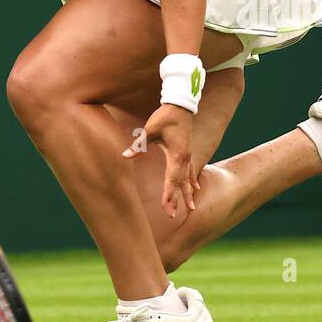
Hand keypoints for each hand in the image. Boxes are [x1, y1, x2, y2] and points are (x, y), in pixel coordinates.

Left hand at [123, 103, 200, 218]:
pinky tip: (195, 188)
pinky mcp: (186, 153)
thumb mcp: (150, 130)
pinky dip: (192, 181)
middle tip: (173, 215)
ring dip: (187, 194)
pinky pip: (190, 171)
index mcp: (176, 155)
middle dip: (177, 199)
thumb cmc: (165, 117)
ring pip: (187, 179)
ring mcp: (187, 156)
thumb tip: (125, 156)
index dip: (169, 193)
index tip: (166, 206)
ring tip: (191, 208)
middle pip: (180, 183)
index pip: (172, 179)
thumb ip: (139, 145)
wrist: (180, 106)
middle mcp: (184, 158)